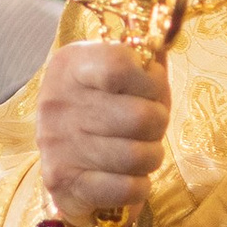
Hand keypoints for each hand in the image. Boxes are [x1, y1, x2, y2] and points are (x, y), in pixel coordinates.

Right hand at [36, 44, 170, 223]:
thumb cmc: (102, 106)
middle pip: (140, 117)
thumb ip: (144, 59)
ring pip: (137, 155)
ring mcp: (57, 144)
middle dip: (158, 124)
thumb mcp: (117, 72)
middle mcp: (57, 102)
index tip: (151, 89)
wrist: (64, 157)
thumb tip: (169, 38)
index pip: (120, 65)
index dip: (151, 81)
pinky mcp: (63, 182)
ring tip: (141, 151)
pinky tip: (131, 178)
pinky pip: (125, 188)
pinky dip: (139, 186)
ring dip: (151, 156)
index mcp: (71, 66)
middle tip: (150, 126)